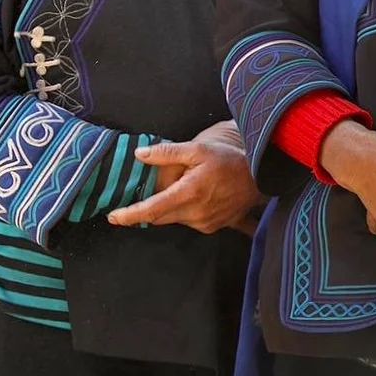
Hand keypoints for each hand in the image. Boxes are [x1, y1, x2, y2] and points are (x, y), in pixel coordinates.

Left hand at [108, 121, 262, 233]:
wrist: (262, 175)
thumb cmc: (230, 160)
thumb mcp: (197, 149)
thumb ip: (166, 153)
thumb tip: (139, 155)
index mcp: (188, 193)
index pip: (151, 210)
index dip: (129, 215)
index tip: (113, 217)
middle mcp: (196, 213)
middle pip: (160, 216)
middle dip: (148, 208)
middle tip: (143, 194)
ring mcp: (206, 223)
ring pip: (175, 218)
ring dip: (170, 206)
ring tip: (182, 187)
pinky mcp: (215, 226)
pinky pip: (191, 221)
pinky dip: (186, 210)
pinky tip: (196, 197)